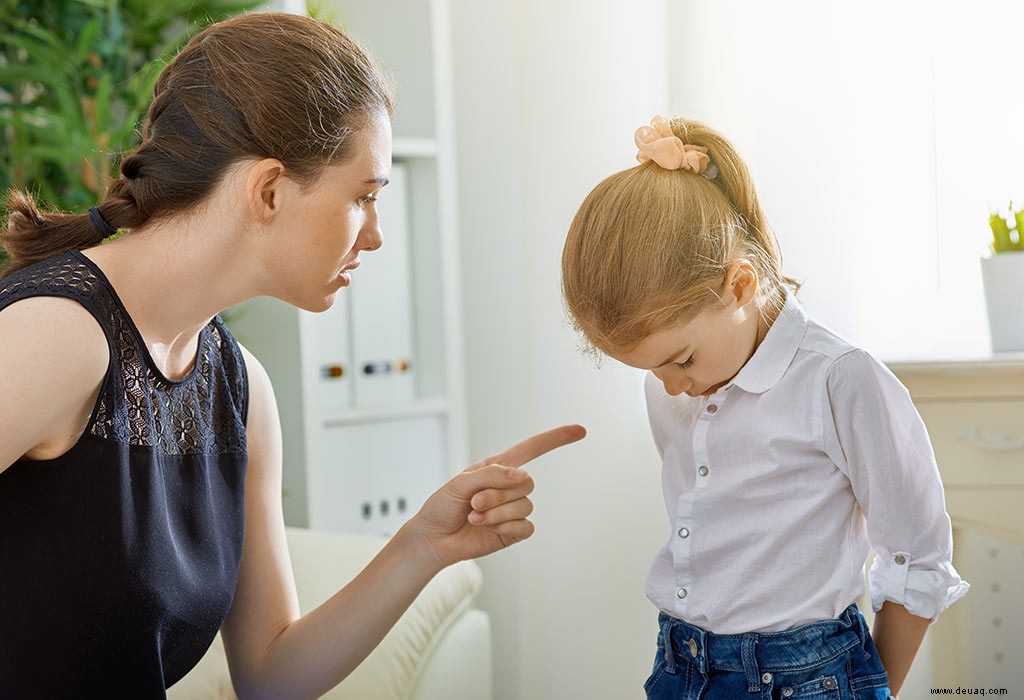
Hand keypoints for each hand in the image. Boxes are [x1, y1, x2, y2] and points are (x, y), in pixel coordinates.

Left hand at [402, 424, 585, 569]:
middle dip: (498, 494)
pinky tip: (488, 529)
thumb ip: (492, 475)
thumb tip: (523, 475)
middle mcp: (508, 487)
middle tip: (474, 502)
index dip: (556, 439)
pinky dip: (507, 527)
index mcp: (497, 468)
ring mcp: (512, 510)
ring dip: (497, 513)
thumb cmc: (442, 506)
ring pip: (525, 506)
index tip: (580, 431)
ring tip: (475, 516)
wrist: (433, 539)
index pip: (532, 449)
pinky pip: (526, 527)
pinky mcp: (512, 532)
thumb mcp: (461, 483)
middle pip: (527, 483)